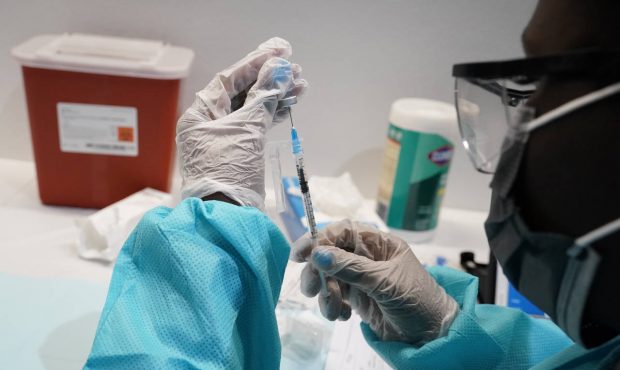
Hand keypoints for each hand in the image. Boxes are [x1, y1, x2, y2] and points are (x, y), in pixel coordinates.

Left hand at [177, 37, 307, 208]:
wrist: (228, 216)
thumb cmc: (229, 170)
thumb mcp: (247, 130)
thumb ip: (264, 97)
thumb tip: (279, 69)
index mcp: (200, 115)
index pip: (228, 80)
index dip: (255, 63)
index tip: (279, 51)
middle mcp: (208, 124)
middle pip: (241, 93)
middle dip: (269, 80)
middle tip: (295, 70)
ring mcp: (224, 139)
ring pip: (251, 109)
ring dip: (275, 96)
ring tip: (300, 86)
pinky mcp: (238, 152)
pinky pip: (255, 125)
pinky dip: (272, 115)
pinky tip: (290, 104)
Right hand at [291, 220, 458, 344]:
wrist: (431, 336)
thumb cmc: (417, 301)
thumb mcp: (384, 282)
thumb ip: (351, 268)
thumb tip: (319, 254)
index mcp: (378, 244)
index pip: (343, 232)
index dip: (320, 239)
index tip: (301, 254)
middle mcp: (367, 257)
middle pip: (330, 254)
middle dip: (318, 272)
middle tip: (312, 290)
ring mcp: (361, 278)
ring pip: (329, 277)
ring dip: (326, 294)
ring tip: (335, 311)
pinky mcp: (358, 298)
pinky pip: (334, 296)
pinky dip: (333, 306)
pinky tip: (344, 316)